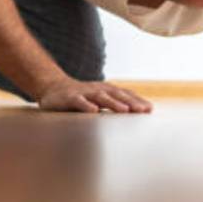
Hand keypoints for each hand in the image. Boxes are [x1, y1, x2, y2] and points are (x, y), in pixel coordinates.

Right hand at [38, 77, 152, 112]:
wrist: (53, 88)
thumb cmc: (81, 97)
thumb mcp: (99, 100)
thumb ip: (114, 106)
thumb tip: (136, 114)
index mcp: (106, 90)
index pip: (125, 94)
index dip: (137, 100)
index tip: (149, 109)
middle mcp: (97, 90)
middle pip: (117, 95)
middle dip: (131, 102)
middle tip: (143, 110)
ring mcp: (84, 93)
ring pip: (100, 97)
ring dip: (113, 103)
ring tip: (124, 110)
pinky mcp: (69, 98)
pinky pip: (78, 101)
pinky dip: (86, 105)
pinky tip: (93, 111)